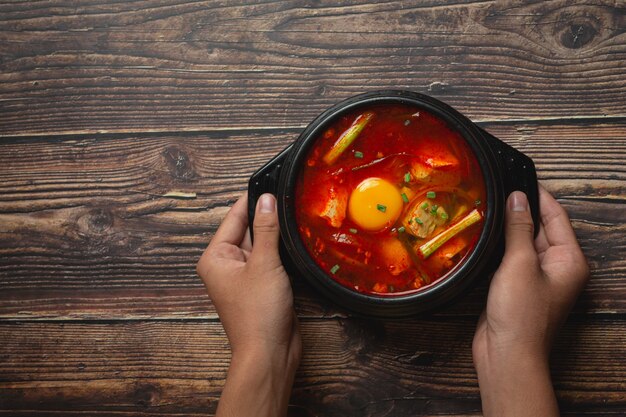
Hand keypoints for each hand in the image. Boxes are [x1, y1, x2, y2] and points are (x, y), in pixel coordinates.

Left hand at [197, 193, 300, 416]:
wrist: (269, 353)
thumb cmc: (257, 315)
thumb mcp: (264, 263)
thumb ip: (266, 229)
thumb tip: (267, 200)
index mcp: (215, 257)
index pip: (233, 217)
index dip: (252, 199)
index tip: (268, 181)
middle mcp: (226, 265)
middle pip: (247, 229)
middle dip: (266, 217)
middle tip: (286, 198)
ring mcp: (244, 276)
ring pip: (261, 245)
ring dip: (275, 235)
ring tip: (292, 217)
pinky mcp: (261, 286)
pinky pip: (270, 260)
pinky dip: (281, 252)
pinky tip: (294, 243)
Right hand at [473, 185, 588, 416]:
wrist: (506, 353)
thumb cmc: (521, 313)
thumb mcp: (519, 263)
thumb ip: (518, 228)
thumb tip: (517, 198)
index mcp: (569, 259)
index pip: (555, 216)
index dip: (538, 195)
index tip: (519, 177)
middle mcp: (558, 267)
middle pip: (539, 228)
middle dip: (520, 211)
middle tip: (497, 190)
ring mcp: (537, 278)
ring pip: (523, 242)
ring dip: (508, 229)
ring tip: (489, 208)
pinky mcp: (518, 286)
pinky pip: (511, 258)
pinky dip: (500, 246)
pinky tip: (485, 236)